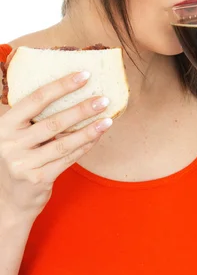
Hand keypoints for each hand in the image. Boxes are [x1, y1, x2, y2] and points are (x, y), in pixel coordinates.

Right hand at [0, 72, 113, 221]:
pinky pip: (67, 159)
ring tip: (107, 120)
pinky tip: (97, 136)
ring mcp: (23, 164)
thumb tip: (73, 90)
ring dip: (89, 130)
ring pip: (64, 143)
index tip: (84, 75)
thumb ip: (34, 117)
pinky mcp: (37, 179)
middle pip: (53, 122)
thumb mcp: (16, 134)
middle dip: (81, 109)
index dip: (61, 86)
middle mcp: (9, 144)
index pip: (35, 99)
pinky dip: (85, 146)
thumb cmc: (19, 156)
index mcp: (4, 125)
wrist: (8, 199)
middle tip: (103, 99)